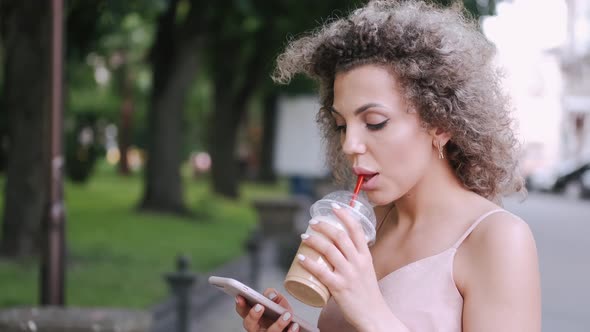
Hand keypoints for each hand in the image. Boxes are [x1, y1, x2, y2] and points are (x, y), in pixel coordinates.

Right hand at [235, 288, 299, 331]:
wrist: (294, 326)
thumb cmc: (282, 313)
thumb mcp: (278, 301)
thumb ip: (273, 295)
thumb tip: (271, 295)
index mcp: (254, 317)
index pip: (243, 311)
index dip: (240, 304)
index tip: (240, 296)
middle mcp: (257, 329)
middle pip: (249, 325)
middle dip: (253, 315)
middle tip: (260, 306)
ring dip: (278, 324)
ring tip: (287, 314)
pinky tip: (295, 325)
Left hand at [298, 203, 385, 329]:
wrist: (375, 316)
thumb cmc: (368, 294)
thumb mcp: (367, 271)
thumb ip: (355, 260)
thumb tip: (338, 251)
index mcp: (366, 257)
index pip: (356, 230)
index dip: (345, 216)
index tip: (334, 207)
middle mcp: (358, 262)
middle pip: (340, 236)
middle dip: (324, 225)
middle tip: (313, 223)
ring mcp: (349, 274)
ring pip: (329, 250)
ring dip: (314, 240)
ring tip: (304, 236)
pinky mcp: (339, 287)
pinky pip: (321, 271)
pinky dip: (309, 263)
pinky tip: (301, 257)